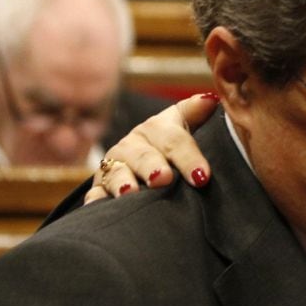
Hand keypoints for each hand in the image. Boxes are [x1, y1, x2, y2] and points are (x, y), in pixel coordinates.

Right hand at [86, 93, 219, 203]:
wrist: (142, 153)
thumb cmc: (171, 142)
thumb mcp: (183, 124)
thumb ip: (195, 112)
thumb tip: (210, 99)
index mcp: (157, 128)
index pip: (174, 139)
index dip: (188, 157)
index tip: (202, 177)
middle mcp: (133, 144)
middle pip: (144, 156)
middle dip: (152, 167)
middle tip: (162, 179)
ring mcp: (114, 165)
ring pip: (117, 173)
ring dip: (122, 182)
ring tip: (129, 193)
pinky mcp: (100, 185)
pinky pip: (95, 193)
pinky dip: (96, 201)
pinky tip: (98, 206)